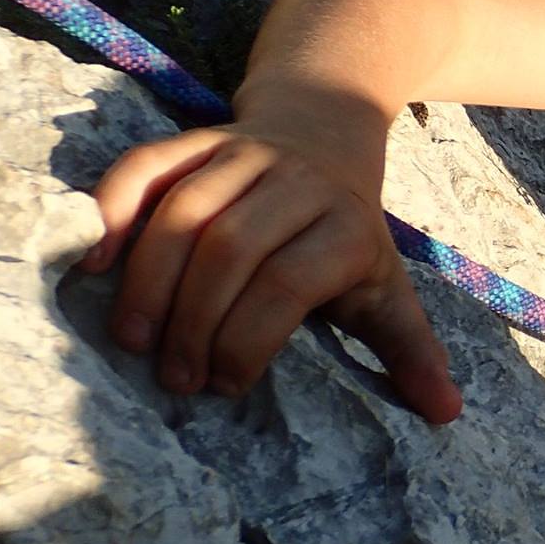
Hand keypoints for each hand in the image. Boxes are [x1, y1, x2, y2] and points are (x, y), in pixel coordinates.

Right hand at [82, 112, 462, 423]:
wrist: (326, 129)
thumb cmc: (348, 232)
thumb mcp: (387, 287)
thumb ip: (410, 350)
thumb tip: (448, 414)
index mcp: (348, 228)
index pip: (289, 284)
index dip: (249, 338)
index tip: (225, 386)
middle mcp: (297, 183)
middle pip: (230, 250)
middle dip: (194, 321)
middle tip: (172, 376)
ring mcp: (242, 153)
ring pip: (182, 211)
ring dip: (149, 280)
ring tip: (132, 338)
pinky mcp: (196, 137)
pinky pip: (146, 166)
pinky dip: (115, 210)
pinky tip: (96, 263)